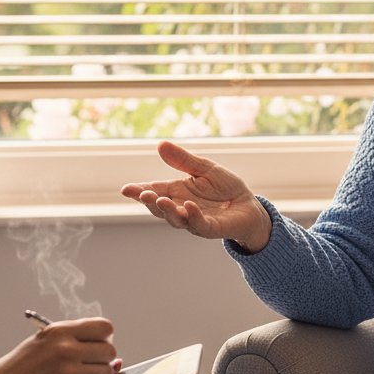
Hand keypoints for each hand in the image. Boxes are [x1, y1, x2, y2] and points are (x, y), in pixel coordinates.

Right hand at [0, 317, 118, 373]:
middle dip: (103, 359)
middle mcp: (66, 348)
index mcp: (60, 331)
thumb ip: (72, 339)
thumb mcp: (43, 341)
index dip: (105, 337)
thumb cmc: (19, 367)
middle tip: (90, 365)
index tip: (99, 345)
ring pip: (105, 372)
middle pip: (109, 351)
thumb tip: (110, 347)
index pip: (104, 327)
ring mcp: (68, 372)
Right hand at [121, 140, 271, 251]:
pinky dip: (193, 216)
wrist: (248, 204)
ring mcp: (194, 219)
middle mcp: (181, 207)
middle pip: (159, 208)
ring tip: (160, 200)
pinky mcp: (211, 228)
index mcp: (177, 192)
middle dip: (149, 201)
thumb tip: (160, 145)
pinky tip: (189, 206)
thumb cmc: (225, 187)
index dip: (139, 191)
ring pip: (175, 219)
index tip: (126, 189)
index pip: (154, 191)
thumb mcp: (204, 168)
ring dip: (167, 210)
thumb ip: (183, 160)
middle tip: (142, 193)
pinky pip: (199, 224)